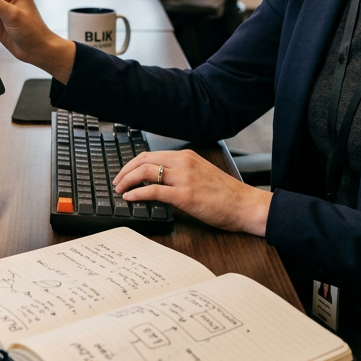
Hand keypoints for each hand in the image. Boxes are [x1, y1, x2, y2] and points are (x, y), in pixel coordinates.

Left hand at [113, 150, 271, 235]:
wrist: (245, 205)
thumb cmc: (226, 194)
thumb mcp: (201, 174)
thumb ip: (181, 173)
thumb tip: (159, 181)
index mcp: (187, 156)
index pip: (151, 154)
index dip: (132, 164)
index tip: (123, 174)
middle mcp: (183, 163)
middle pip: (144, 160)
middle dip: (125, 171)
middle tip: (116, 182)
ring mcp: (184, 178)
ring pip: (145, 172)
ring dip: (127, 181)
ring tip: (119, 190)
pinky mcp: (185, 196)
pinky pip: (154, 190)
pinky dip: (137, 193)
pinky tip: (130, 198)